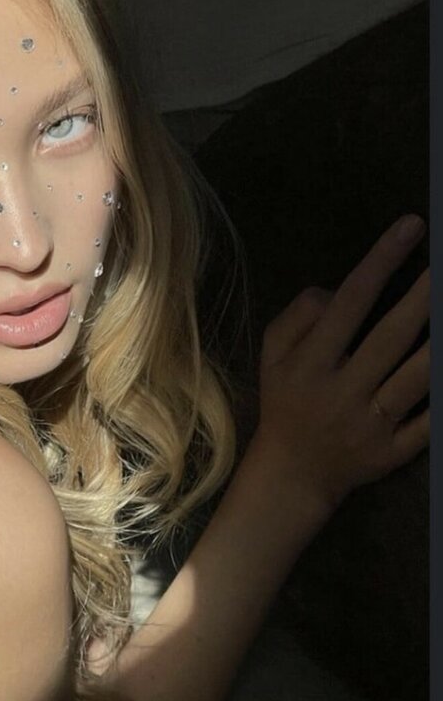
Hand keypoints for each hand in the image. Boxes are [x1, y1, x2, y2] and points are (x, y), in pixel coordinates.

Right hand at [251, 214, 428, 514]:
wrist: (292, 473)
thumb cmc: (286, 401)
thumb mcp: (273, 354)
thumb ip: (299, 315)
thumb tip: (340, 290)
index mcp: (309, 363)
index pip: (349, 303)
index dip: (381, 262)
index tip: (410, 227)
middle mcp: (341, 392)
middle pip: (391, 337)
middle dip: (425, 297)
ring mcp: (370, 425)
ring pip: (418, 380)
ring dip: (440, 347)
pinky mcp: (393, 452)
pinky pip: (429, 425)